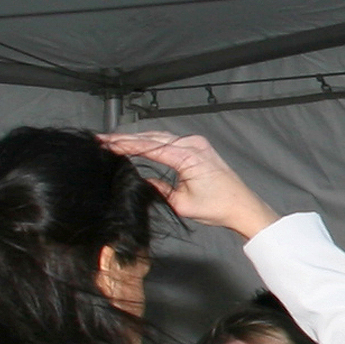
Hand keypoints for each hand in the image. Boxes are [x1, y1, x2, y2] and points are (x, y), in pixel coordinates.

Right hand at [99, 132, 280, 240]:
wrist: (242, 206)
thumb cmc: (217, 207)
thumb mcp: (181, 203)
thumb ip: (158, 189)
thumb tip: (140, 180)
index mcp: (188, 156)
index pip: (149, 147)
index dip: (125, 145)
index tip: (106, 144)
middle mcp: (192, 145)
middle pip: (152, 138)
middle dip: (126, 138)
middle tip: (102, 139)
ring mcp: (196, 143)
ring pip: (160, 137)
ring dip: (138, 138)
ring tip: (114, 140)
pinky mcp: (198, 147)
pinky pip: (170, 140)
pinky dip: (152, 141)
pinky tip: (138, 142)